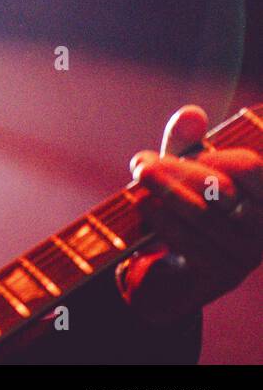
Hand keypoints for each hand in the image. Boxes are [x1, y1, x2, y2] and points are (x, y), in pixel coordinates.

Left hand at [116, 105, 262, 325]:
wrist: (167, 274)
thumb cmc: (181, 210)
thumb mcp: (182, 172)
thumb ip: (186, 142)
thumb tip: (191, 113)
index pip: (251, 168)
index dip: (212, 156)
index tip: (182, 153)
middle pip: (221, 189)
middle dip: (176, 171)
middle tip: (141, 165)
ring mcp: (246, 255)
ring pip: (203, 214)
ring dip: (164, 192)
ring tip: (138, 178)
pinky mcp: (222, 275)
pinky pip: (191, 242)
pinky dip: (164, 220)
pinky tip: (145, 206)